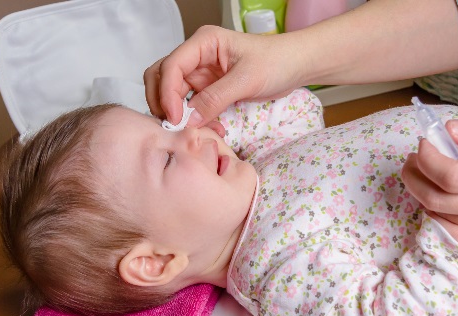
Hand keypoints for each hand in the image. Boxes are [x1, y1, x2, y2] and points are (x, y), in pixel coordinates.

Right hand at [144, 25, 302, 125]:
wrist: (295, 66)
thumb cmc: (276, 62)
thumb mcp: (246, 80)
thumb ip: (215, 99)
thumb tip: (189, 119)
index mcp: (203, 43)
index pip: (171, 66)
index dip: (166, 93)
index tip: (174, 118)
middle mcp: (197, 56)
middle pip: (162, 78)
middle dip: (163, 103)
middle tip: (174, 127)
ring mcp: (201, 74)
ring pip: (173, 95)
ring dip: (179, 114)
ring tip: (195, 130)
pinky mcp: (209, 89)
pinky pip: (191, 106)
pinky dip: (194, 119)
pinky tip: (210, 128)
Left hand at [402, 119, 457, 253]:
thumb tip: (449, 130)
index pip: (449, 174)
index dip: (426, 159)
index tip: (423, 145)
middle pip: (438, 198)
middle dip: (414, 177)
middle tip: (412, 162)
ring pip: (444, 218)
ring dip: (423, 196)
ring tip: (422, 177)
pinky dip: (440, 223)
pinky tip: (437, 206)